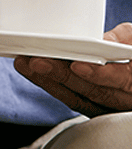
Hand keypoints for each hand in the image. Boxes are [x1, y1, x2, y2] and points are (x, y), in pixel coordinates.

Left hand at [14, 23, 131, 115]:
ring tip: (26, 65)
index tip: (77, 65)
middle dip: (64, 76)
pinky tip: (34, 74)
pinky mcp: (95, 109)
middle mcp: (127, 99)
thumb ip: (125, 38)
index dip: (100, 75)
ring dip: (50, 82)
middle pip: (95, 92)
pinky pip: (74, 101)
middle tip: (37, 62)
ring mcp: (111, 108)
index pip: (125, 80)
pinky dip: (53, 87)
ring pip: (81, 100)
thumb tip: (103, 40)